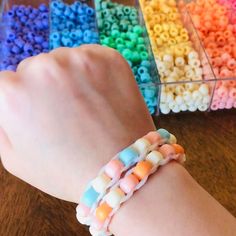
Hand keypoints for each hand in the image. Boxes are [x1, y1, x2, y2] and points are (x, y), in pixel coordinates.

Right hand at [0, 45, 154, 202]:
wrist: (121, 169)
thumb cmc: (67, 170)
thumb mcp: (14, 157)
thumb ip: (3, 121)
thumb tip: (9, 96)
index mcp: (15, 93)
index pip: (8, 83)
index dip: (24, 101)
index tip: (39, 114)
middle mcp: (44, 68)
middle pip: (35, 68)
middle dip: (45, 87)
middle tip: (66, 113)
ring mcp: (80, 59)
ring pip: (64, 60)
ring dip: (70, 77)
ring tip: (86, 106)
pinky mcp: (109, 57)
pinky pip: (91, 56)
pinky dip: (93, 72)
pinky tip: (101, 96)